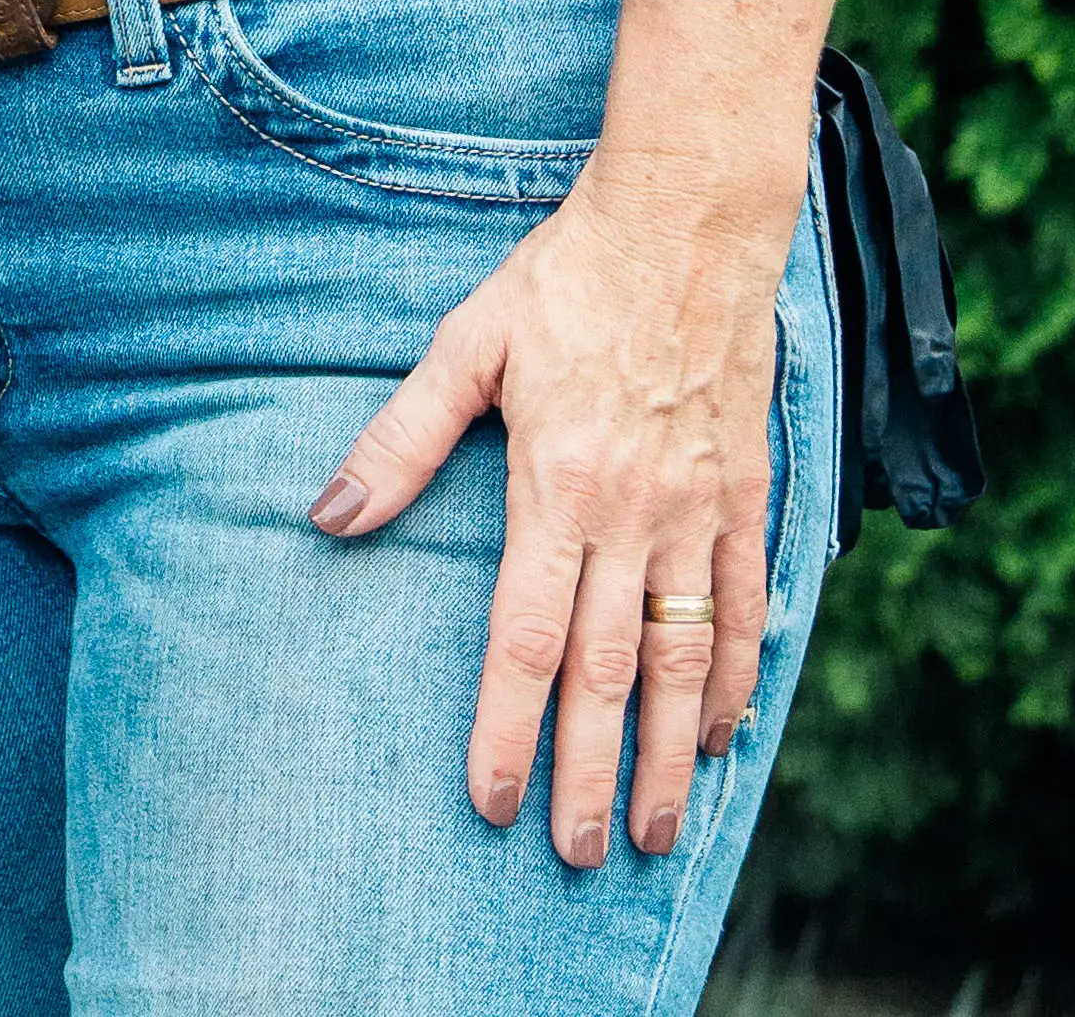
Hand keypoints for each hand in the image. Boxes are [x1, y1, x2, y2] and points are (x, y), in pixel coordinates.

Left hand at [310, 146, 791, 866]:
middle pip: (606, 674)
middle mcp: (632, 516)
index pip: (523, 640)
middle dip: (588, 775)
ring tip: (658, 830)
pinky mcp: (745, 494)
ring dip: (671, 755)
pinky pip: (745, 604)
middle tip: (575, 852)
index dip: (506, 729)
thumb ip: (402, 440)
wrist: (689, 222)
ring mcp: (697, 511)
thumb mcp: (466, 345)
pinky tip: (726, 730)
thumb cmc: (566, 278)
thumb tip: (328, 515)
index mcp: (556, 488)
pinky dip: (737, 674)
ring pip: (683, 660)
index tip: (491, 801)